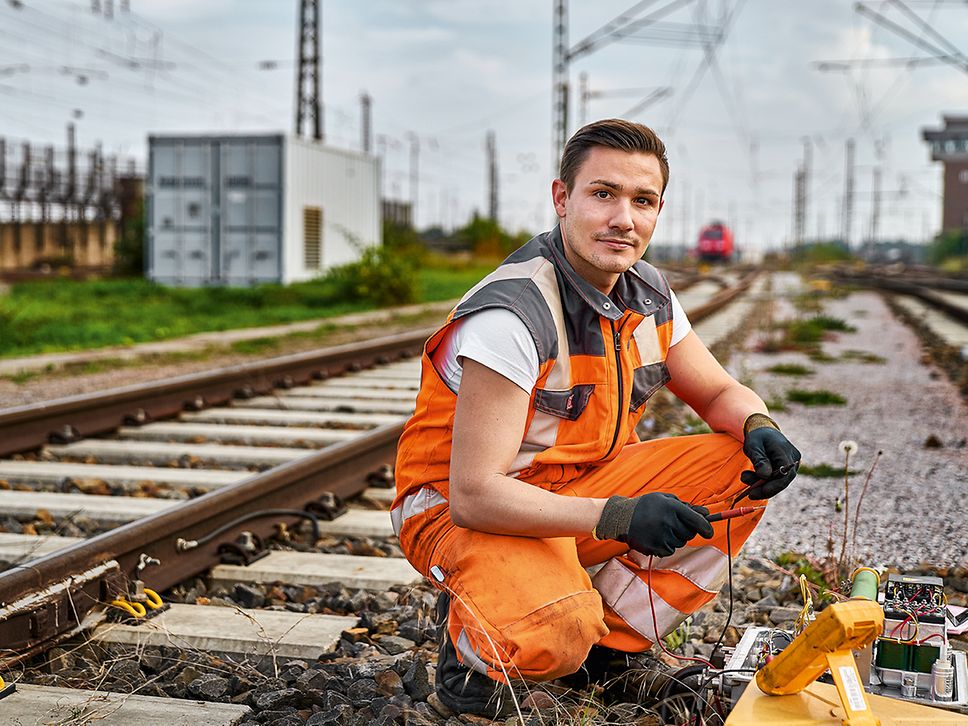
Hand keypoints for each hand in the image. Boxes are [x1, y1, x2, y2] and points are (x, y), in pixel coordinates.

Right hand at [596, 493, 713, 557]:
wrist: (622, 517)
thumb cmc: (646, 506)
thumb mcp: (665, 499)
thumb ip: (686, 506)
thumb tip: (707, 513)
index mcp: (672, 507)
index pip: (697, 520)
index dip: (706, 528)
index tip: (709, 532)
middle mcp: (668, 522)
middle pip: (690, 534)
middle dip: (686, 530)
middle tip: (674, 525)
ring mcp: (661, 536)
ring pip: (680, 543)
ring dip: (675, 538)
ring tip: (660, 529)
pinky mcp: (655, 547)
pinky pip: (669, 551)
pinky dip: (666, 545)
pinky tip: (655, 536)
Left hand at [741, 414, 800, 499]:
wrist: (762, 430)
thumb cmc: (757, 436)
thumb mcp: (754, 446)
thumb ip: (759, 460)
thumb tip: (765, 476)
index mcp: (786, 452)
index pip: (785, 476)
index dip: (771, 487)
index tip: (754, 493)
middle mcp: (794, 459)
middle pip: (782, 481)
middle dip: (764, 488)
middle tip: (748, 493)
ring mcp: (792, 464)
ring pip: (779, 481)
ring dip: (762, 484)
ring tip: (745, 477)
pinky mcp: (787, 468)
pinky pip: (777, 479)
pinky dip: (764, 481)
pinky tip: (752, 478)